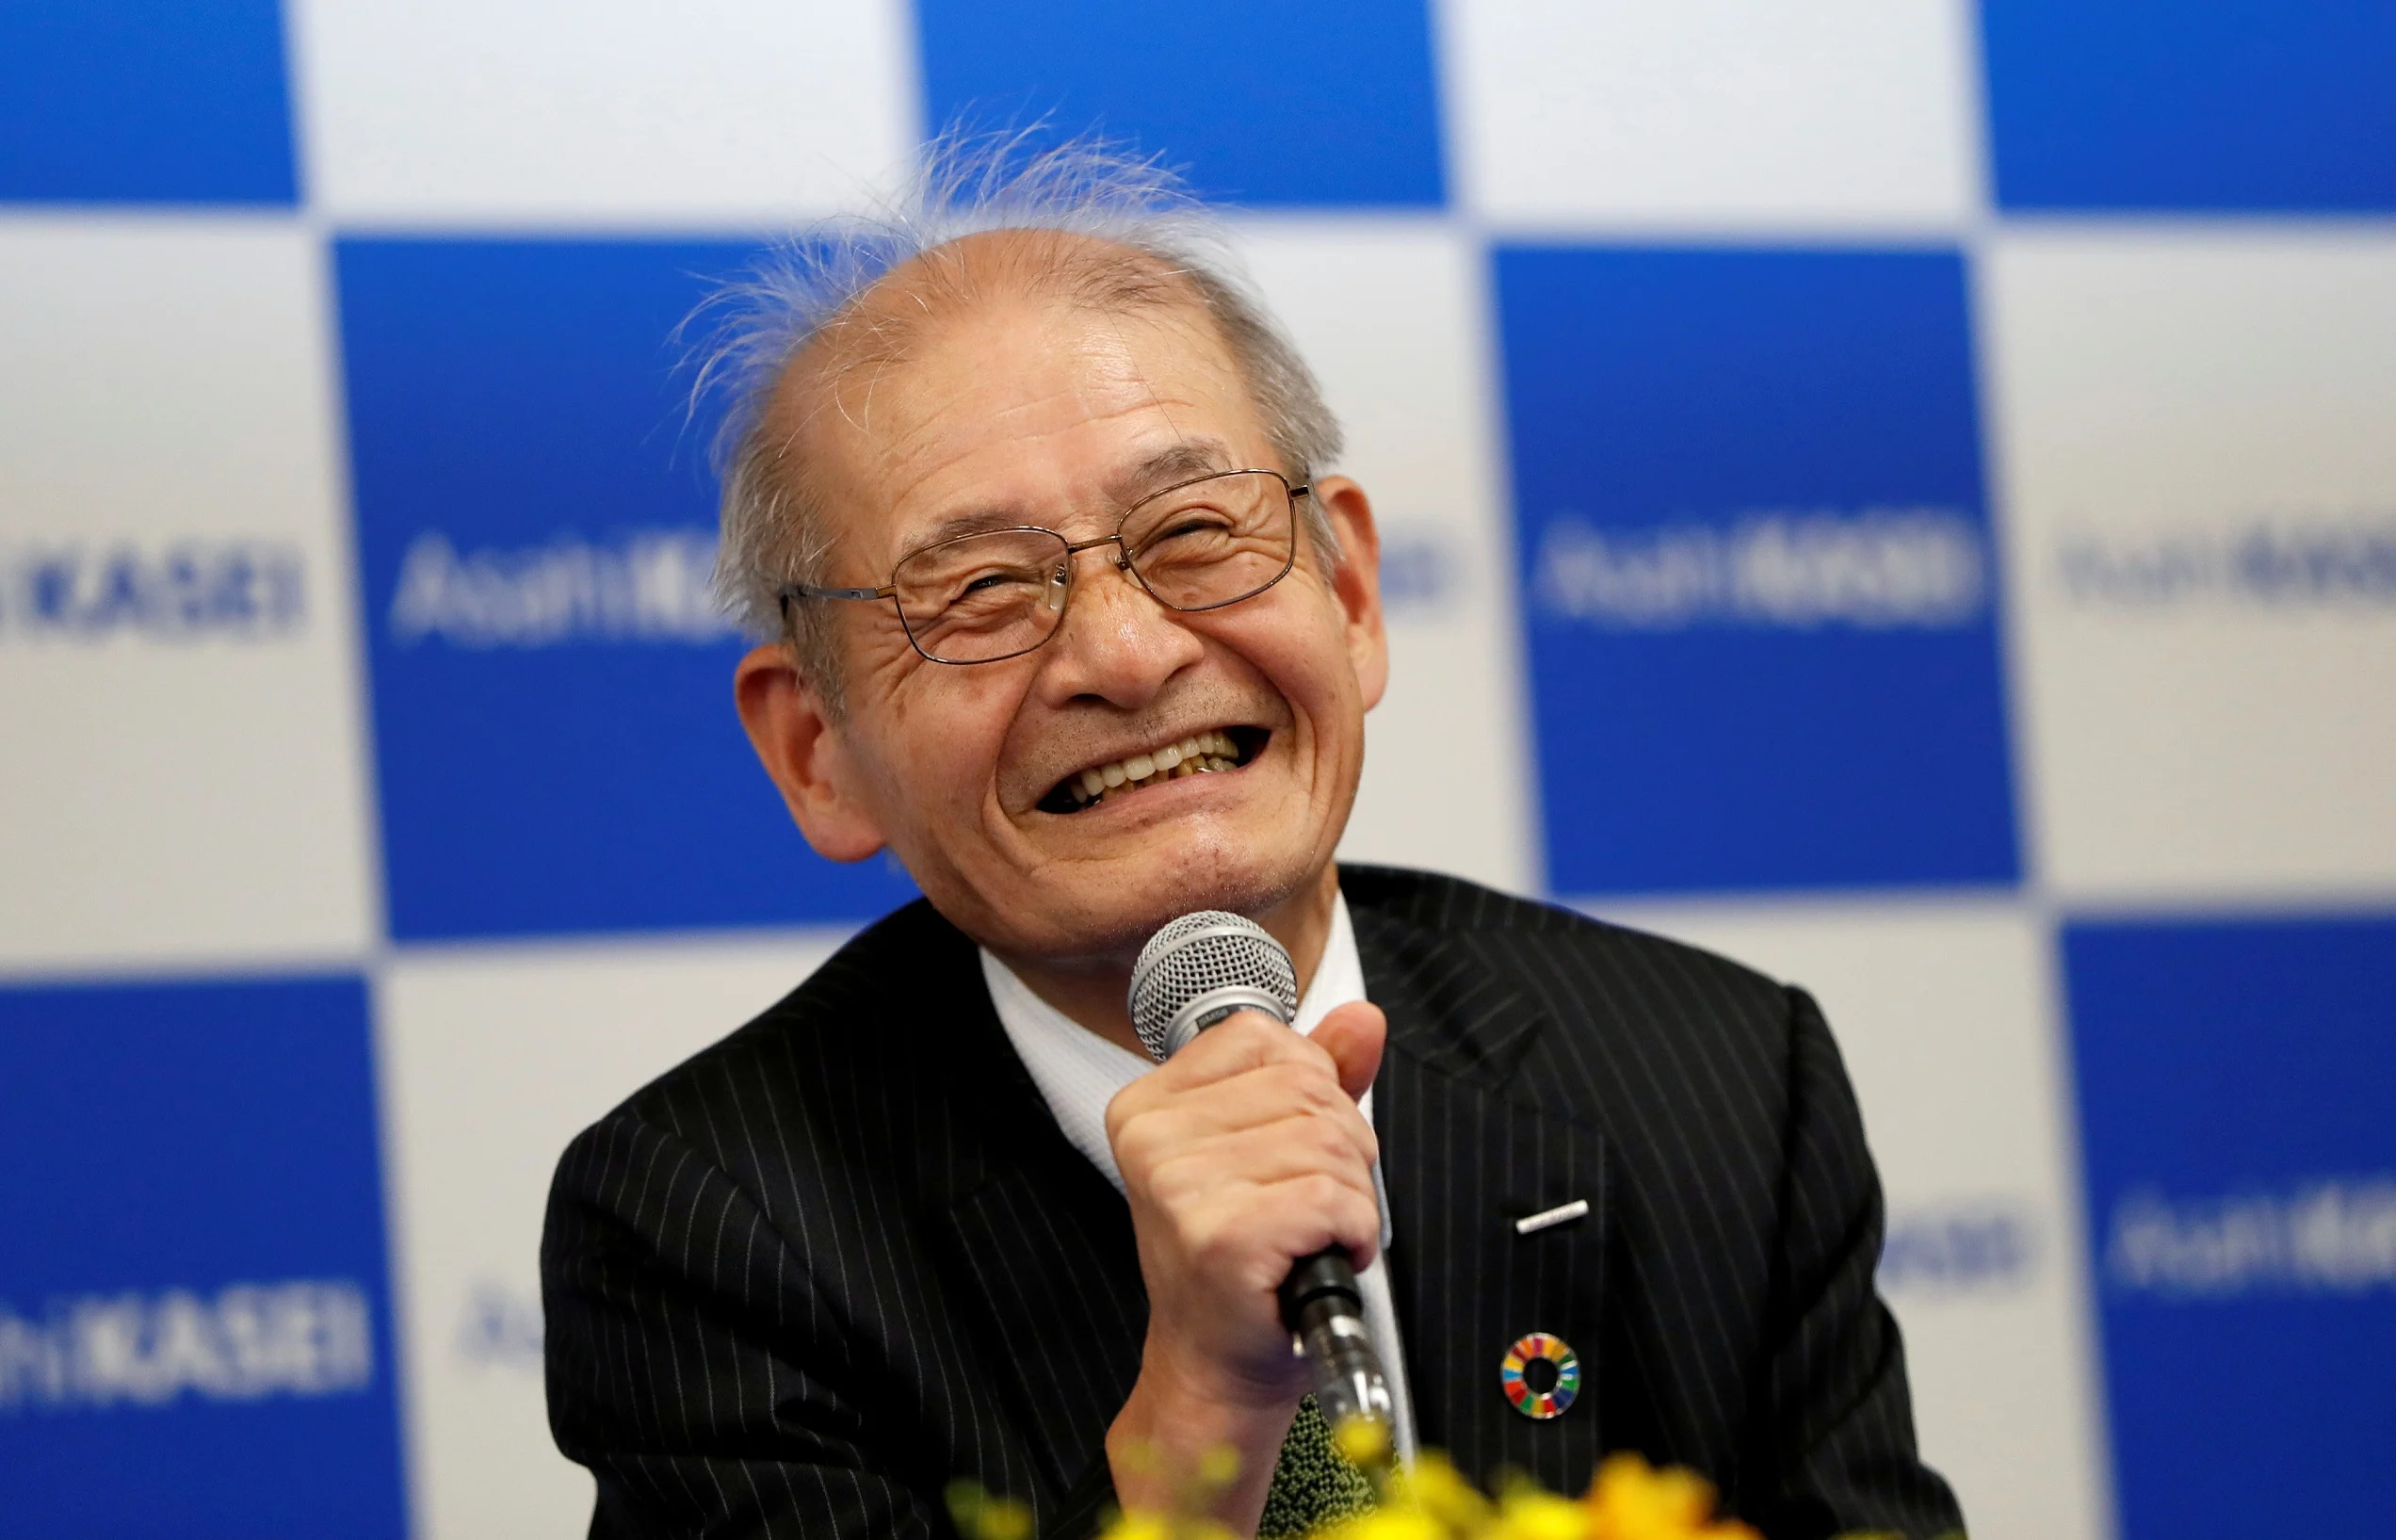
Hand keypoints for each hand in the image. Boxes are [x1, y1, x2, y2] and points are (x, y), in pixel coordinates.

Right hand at [1101, 1001, 1385, 1528]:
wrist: (1217, 1364)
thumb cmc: (1242, 1262)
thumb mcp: (1272, 1149)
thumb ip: (1318, 1076)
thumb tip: (1363, 1019)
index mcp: (1148, 1103)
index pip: (1265, 1037)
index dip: (1310, 1091)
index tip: (1286, 1152)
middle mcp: (1151, 1136)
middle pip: (1308, 1087)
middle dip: (1341, 1149)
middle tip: (1307, 1206)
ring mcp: (1179, 1184)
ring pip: (1330, 1140)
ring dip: (1350, 1196)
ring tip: (1310, 1234)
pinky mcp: (1220, 1233)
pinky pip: (1334, 1196)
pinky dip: (1354, 1230)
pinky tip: (1321, 1256)